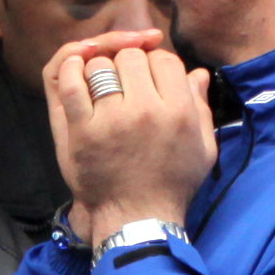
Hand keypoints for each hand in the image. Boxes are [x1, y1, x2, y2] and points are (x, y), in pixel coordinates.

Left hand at [49, 30, 217, 245]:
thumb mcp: (203, 149)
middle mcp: (146, 110)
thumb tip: (199, 74)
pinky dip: (72, 69)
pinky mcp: (81, 127)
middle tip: (130, 84)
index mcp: (179, 113)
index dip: (158, 62)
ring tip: (107, 86)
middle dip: (131, 64)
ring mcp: (110, 118)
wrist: (138, 217)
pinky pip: (70, 81)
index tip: (154, 78)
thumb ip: (202, 108)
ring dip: (103, 69)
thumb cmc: (173, 184)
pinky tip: (79, 70)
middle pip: (131, 58)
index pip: (165, 60)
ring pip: (101, 65)